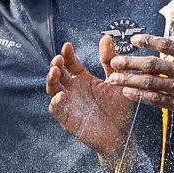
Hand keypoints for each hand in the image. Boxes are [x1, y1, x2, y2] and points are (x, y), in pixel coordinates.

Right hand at [46, 35, 133, 165]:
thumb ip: (110, 61)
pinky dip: (56, 102)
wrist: (121, 135)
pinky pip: (57, 109)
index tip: (68, 45)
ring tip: (55, 71)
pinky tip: (61, 95)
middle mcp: (72, 89)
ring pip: (53, 89)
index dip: (67, 54)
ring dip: (52, 79)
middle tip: (59, 58)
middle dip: (57, 64)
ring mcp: (68, 103)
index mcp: (83, 78)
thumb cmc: (119, 109)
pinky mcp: (67, 118)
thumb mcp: (116, 81)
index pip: (71, 62)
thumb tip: (106, 36)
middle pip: (58, 73)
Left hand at [106, 21, 173, 138]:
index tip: (133, 39)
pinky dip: (140, 97)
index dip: (147, 40)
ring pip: (149, 83)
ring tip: (113, 79)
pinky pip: (155, 100)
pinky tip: (128, 93)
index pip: (166, 44)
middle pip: (152, 63)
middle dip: (130, 62)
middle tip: (114, 61)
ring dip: (129, 80)